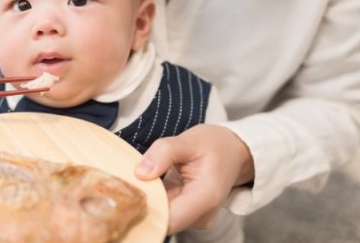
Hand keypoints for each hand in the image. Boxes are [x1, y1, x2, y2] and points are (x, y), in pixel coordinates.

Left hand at [134, 124, 253, 233]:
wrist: (234, 151)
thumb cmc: (215, 144)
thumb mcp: (189, 140)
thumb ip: (164, 152)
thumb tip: (140, 173)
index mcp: (205, 197)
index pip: (169, 219)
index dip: (145, 209)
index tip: (127, 192)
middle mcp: (201, 215)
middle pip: (162, 220)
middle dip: (141, 204)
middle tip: (125, 182)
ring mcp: (195, 218)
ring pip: (160, 216)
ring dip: (146, 200)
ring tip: (139, 178)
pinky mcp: (187, 215)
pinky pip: (164, 210)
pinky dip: (153, 198)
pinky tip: (149, 182)